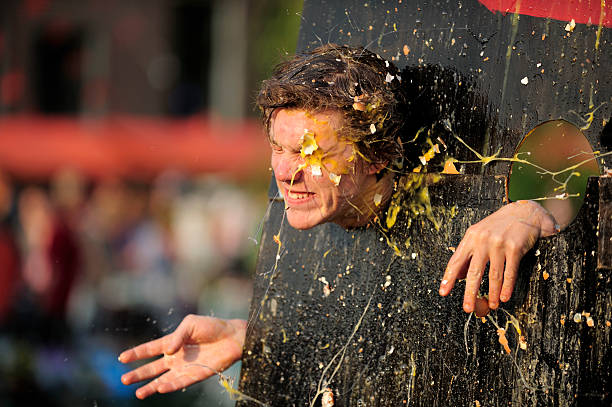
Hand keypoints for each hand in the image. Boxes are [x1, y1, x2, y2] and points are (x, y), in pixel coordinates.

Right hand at [119, 315, 246, 398]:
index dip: (136, 353)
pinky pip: (180, 383)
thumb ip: (177, 336)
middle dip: (138, 374)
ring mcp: (184, 367)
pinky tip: (160, 388)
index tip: (121, 358)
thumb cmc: (212, 327)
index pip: (150, 349)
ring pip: (163, 380)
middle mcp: (176, 357)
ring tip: (138, 393)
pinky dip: (170, 386)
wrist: (232, 336)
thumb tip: (167, 352)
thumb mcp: (191, 324)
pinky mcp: (195, 375)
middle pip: (153, 368)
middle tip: (124, 379)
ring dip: (151, 386)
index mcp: (172, 342)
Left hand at [439, 200, 558, 315]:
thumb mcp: (478, 235)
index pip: (456, 261)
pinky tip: (505, 297)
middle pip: (474, 272)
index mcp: (470, 237)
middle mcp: (483, 240)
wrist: (524, 212)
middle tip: (467, 308)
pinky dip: (507, 287)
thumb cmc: (498, 227)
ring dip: (493, 293)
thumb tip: (457, 276)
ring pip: (493, 275)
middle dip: (470, 292)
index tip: (443, 292)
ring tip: (492, 306)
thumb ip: (468, 254)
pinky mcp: (515, 248)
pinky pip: (510, 272)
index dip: (449, 278)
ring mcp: (499, 244)